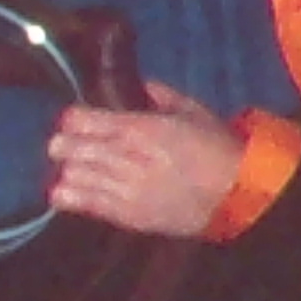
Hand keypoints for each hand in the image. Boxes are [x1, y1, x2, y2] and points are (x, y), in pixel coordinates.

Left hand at [43, 76, 242, 237]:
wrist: (237, 196)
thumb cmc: (220, 149)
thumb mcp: (196, 112)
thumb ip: (163, 96)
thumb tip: (139, 85)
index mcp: (144, 129)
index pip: (86, 120)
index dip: (73, 118)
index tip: (74, 119)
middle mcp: (129, 158)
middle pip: (72, 148)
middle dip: (63, 144)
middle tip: (63, 144)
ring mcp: (126, 189)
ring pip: (75, 175)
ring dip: (69, 169)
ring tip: (74, 167)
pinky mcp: (128, 215)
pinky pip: (86, 204)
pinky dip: (70, 196)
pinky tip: (65, 191)